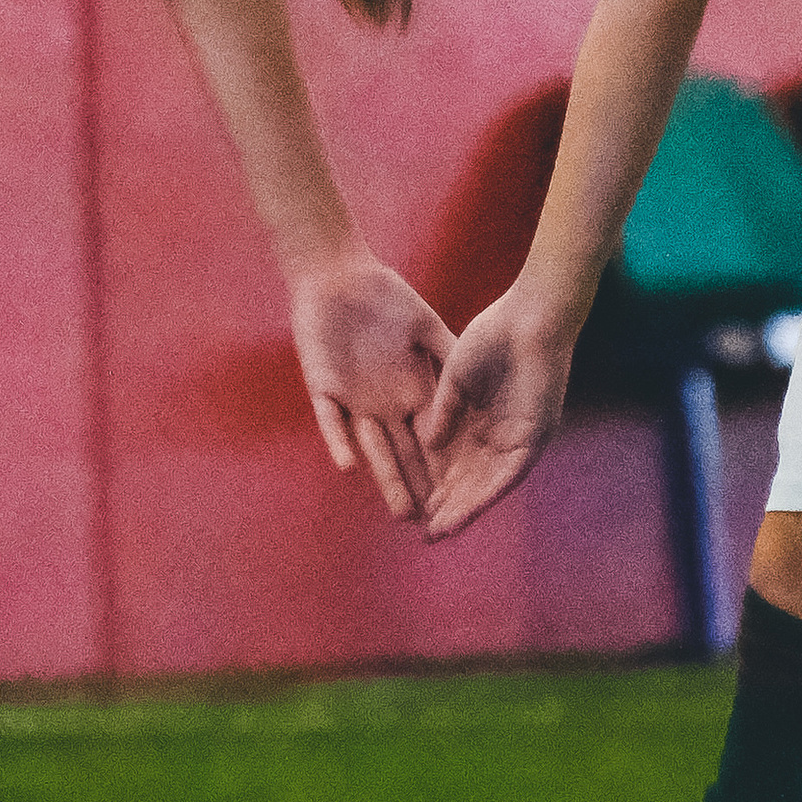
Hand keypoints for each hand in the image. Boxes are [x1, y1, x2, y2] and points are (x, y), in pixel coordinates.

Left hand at [288, 253, 453, 521]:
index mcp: (410, 392)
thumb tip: (479, 392)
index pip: (432, 440)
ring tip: (401, 512)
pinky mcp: (322, 388)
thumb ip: (448, 357)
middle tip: (436, 527)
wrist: (339, 275)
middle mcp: (382, 405)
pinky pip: (330, 421)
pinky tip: (348, 466)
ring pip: (370, 448)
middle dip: (419, 487)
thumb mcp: (427, 328)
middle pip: (402, 454)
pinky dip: (339, 441)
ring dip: (384, 478)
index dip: (446, 469)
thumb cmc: (386, 298)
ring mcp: (351, 400)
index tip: (465, 501)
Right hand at [415, 285, 578, 540]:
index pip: (456, 465)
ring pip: (491, 484)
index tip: (416, 509)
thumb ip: (444, 412)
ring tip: (444, 530)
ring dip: (469, 508)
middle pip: (472, 482)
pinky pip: (512, 472)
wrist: (528, 318)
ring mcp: (519, 438)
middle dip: (451, 508)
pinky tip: (471, 509)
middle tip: (428, 534)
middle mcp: (499, 437)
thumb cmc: (491, 337)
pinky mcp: (536, 436)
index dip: (437, 488)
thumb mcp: (455, 379)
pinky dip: (491, 492)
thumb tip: (427, 445)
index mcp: (478, 422)